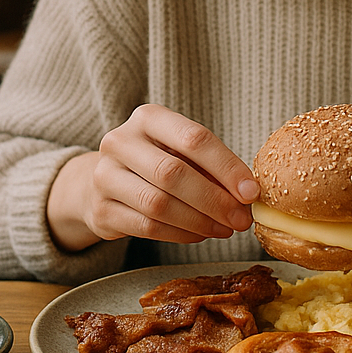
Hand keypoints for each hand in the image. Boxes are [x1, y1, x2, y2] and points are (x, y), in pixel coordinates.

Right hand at [47, 104, 259, 251]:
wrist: (103, 181)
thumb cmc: (155, 162)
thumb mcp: (180, 151)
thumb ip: (211, 167)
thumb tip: (248, 195)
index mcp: (148, 118)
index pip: (194, 138)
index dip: (227, 167)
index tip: (251, 192)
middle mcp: (120, 142)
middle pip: (173, 173)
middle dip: (214, 200)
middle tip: (240, 219)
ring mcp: (104, 176)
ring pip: (159, 204)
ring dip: (199, 221)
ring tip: (224, 229)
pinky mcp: (100, 210)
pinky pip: (147, 227)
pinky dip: (180, 234)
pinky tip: (199, 234)